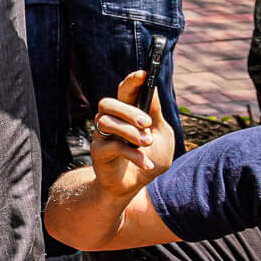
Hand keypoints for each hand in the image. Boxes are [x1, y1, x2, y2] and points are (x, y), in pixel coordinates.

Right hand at [90, 69, 174, 200]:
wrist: (134, 187)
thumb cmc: (149, 159)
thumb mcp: (162, 136)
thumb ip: (157, 116)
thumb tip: (151, 91)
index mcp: (127, 113)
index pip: (124, 91)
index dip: (131, 81)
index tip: (143, 73)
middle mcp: (111, 120)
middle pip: (108, 103)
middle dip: (128, 110)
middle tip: (147, 123)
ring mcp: (102, 135)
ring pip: (106, 122)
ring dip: (131, 132)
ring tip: (147, 144)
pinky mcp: (99, 152)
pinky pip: (113, 147)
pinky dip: (134, 155)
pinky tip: (146, 163)